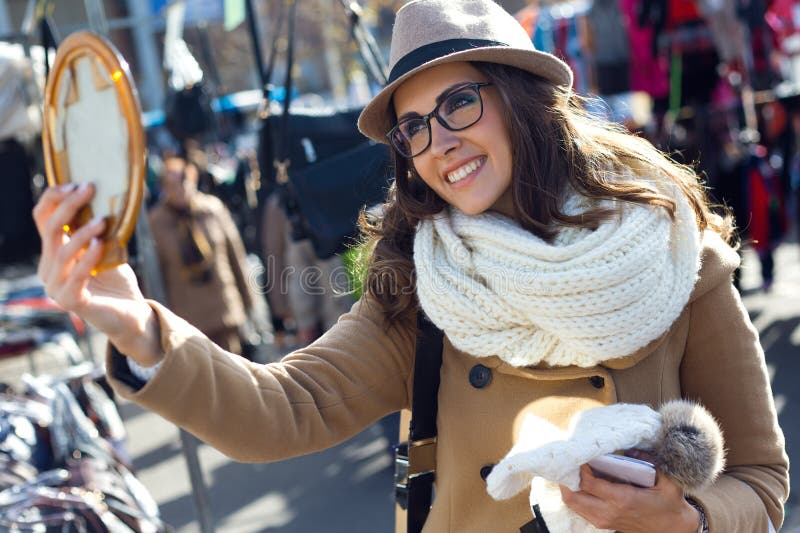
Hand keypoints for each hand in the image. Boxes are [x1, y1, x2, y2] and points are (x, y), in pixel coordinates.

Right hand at [33, 183, 161, 365]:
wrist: (131, 314)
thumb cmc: (117, 280)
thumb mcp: (106, 248)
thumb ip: (97, 228)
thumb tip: (105, 195)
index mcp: (52, 253)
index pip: (42, 219)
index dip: (53, 198)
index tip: (74, 182)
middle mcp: (48, 269)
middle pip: (50, 231)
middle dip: (68, 206)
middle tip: (89, 189)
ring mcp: (56, 287)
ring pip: (62, 253)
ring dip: (82, 233)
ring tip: (102, 220)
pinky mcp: (71, 302)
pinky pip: (76, 276)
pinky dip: (88, 258)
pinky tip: (101, 244)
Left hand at [560, 464, 700, 532]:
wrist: (673, 529)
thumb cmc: (669, 503)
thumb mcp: (667, 481)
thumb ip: (650, 461)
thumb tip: (629, 447)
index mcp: (623, 499)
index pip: (588, 483)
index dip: (580, 467)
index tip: (580, 453)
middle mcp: (609, 511)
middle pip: (573, 495)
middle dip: (567, 477)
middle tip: (570, 460)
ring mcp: (604, 520)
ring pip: (573, 504)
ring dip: (569, 487)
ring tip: (572, 470)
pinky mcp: (603, 524)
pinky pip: (579, 510)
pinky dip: (575, 496)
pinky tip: (580, 482)